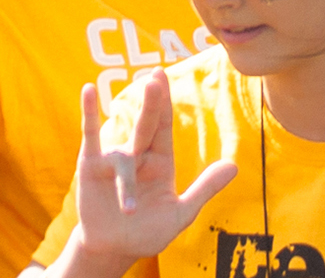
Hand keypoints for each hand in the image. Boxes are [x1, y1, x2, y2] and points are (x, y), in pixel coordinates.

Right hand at [60, 71, 239, 267]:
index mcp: (160, 162)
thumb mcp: (182, 212)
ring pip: (125, 147)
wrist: (115, 249)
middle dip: (152, 102)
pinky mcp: (91, 166)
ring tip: (138, 144)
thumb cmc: (148, 231)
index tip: (162, 75)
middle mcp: (137, 155)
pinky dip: (89, 112)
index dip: (165, 103)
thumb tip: (235, 166)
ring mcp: (113, 159)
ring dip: (131, 140)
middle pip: (146, 124)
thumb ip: (205, 188)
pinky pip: (90, 135)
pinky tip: (89, 91)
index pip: (164, 127)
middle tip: (155, 76)